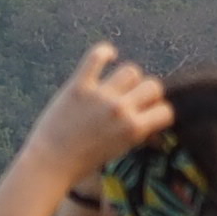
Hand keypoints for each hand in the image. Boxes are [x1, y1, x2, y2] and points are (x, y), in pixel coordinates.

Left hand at [22, 42, 173, 182]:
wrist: (50, 163)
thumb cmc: (84, 162)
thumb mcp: (119, 152)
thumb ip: (137, 136)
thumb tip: (154, 131)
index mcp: (134, 129)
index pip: (165, 110)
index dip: (159, 111)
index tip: (150, 112)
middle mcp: (121, 110)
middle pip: (153, 85)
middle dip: (148, 92)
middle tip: (135, 98)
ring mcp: (100, 96)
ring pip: (131, 70)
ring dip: (128, 77)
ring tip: (118, 83)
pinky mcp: (79, 86)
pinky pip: (96, 57)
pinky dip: (104, 52)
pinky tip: (108, 56)